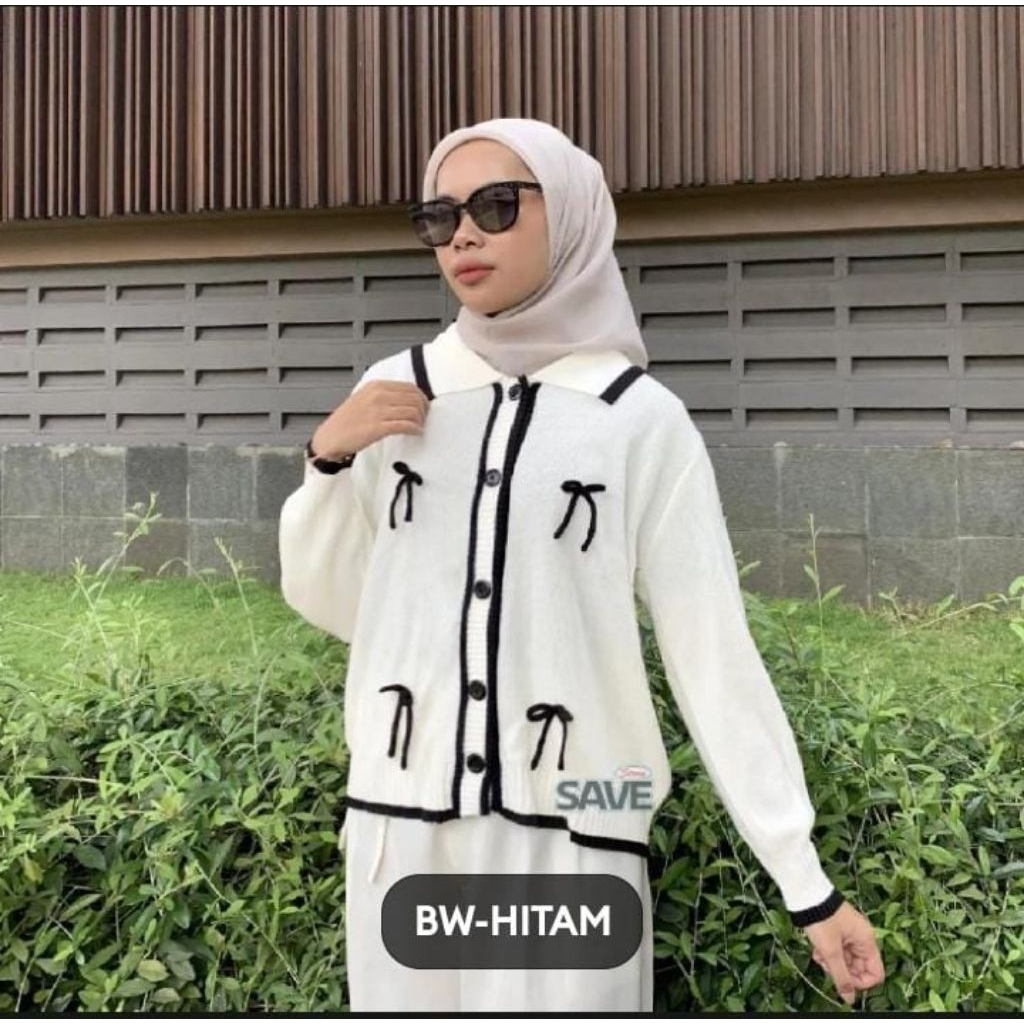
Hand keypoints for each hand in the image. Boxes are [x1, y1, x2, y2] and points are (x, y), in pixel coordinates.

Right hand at [311, 381, 428, 459]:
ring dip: (420, 421)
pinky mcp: (378, 427)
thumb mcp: (365, 398)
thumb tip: (408, 399)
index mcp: (376, 386)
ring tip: (419, 427)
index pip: (410, 387)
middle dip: (424, 410)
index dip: (421, 398)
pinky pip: (405, 425)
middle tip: (424, 419)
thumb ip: (384, 395)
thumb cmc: (347, 421)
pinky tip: (415, 433)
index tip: (423, 408)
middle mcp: (378, 395)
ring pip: (412, 411)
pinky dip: (415, 429)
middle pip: (414, 398)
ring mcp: (378, 411)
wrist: (331, 437)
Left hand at [803, 901, 885, 1005]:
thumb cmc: (821, 919)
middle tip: (826, 965)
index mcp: (867, 941)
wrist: (806, 894)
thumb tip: (850, 999)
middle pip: (859, 968)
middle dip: (841, 971)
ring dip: (832, 963)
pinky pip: (838, 950)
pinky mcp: (839, 931)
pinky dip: (828, 953)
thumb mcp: (830, 951)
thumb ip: (841, 977)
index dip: (860, 982)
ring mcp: (851, 934)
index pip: (876, 973)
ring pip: (846, 960)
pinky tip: (817, 950)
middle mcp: (862, 938)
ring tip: (819, 955)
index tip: (844, 979)